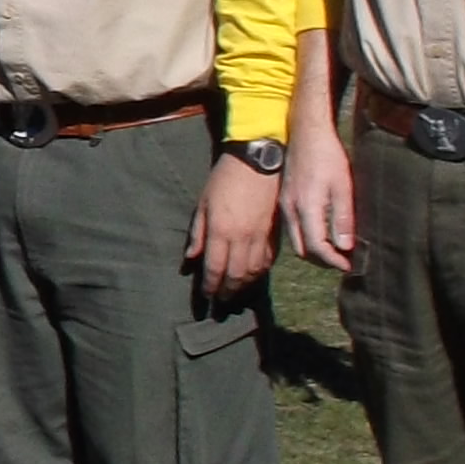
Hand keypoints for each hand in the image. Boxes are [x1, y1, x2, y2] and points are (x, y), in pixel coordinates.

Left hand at [192, 153, 282, 299]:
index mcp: (221, 231)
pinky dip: (260, 272)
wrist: (257, 163)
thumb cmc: (224, 179)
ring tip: (235, 292)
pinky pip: (268, 260)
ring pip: (253, 272)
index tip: (206, 296)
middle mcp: (242, 238)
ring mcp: (260, 237)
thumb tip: (190, 258)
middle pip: (235, 275)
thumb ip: (197, 233)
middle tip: (220, 300)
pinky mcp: (273, 233)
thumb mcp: (203, 203)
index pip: (215, 268)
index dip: (210, 286)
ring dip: (244, 286)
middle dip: (227, 291)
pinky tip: (253, 276)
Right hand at [283, 120, 354, 270]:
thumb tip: (345, 246)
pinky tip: (320, 232)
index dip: (333, 261)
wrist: (305, 131)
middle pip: (303, 249)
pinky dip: (306, 237)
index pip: (317, 247)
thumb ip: (343, 217)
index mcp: (307, 207)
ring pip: (296, 240)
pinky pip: (292, 228)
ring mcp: (284, 205)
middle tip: (342, 261)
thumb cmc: (327, 155)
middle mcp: (291, 210)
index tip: (348, 266)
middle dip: (322, 260)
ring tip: (334, 249)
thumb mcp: (343, 185)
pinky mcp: (284, 199)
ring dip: (313, 250)